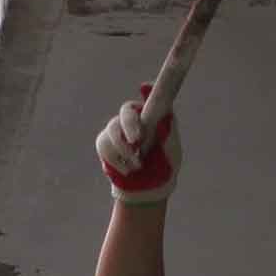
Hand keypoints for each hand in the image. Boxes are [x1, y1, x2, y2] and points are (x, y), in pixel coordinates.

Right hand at [96, 85, 176, 201]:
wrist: (147, 189)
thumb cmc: (164, 166)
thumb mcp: (171, 151)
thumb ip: (168, 134)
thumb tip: (164, 118)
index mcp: (154, 116)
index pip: (152, 97)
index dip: (149, 90)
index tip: (146, 87)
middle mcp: (135, 118)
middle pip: (126, 112)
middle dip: (129, 125)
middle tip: (137, 141)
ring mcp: (118, 129)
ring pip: (112, 130)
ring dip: (124, 150)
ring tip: (137, 165)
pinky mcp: (105, 143)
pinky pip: (103, 144)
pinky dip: (115, 159)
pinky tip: (126, 170)